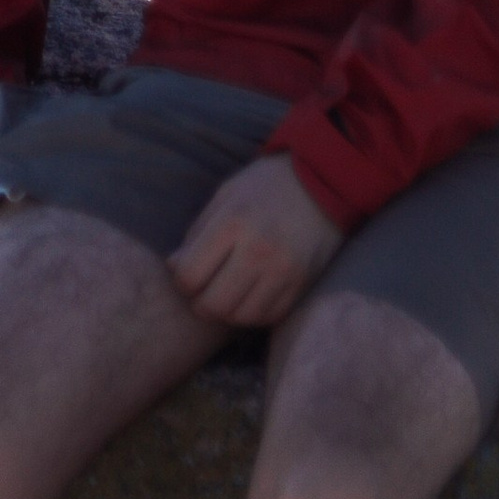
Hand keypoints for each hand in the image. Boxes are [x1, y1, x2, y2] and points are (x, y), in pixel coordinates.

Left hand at [166, 153, 343, 331]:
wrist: (323, 181)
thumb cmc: (266, 185)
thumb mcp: (225, 195)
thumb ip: (198, 232)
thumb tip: (175, 266)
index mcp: (233, 223)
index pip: (190, 275)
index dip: (181, 281)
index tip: (186, 273)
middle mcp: (258, 251)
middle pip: (213, 304)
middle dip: (199, 303)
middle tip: (201, 292)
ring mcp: (283, 272)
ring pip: (240, 317)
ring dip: (226, 312)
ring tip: (225, 294)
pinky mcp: (301, 285)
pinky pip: (268, 317)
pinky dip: (252, 313)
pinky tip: (248, 296)